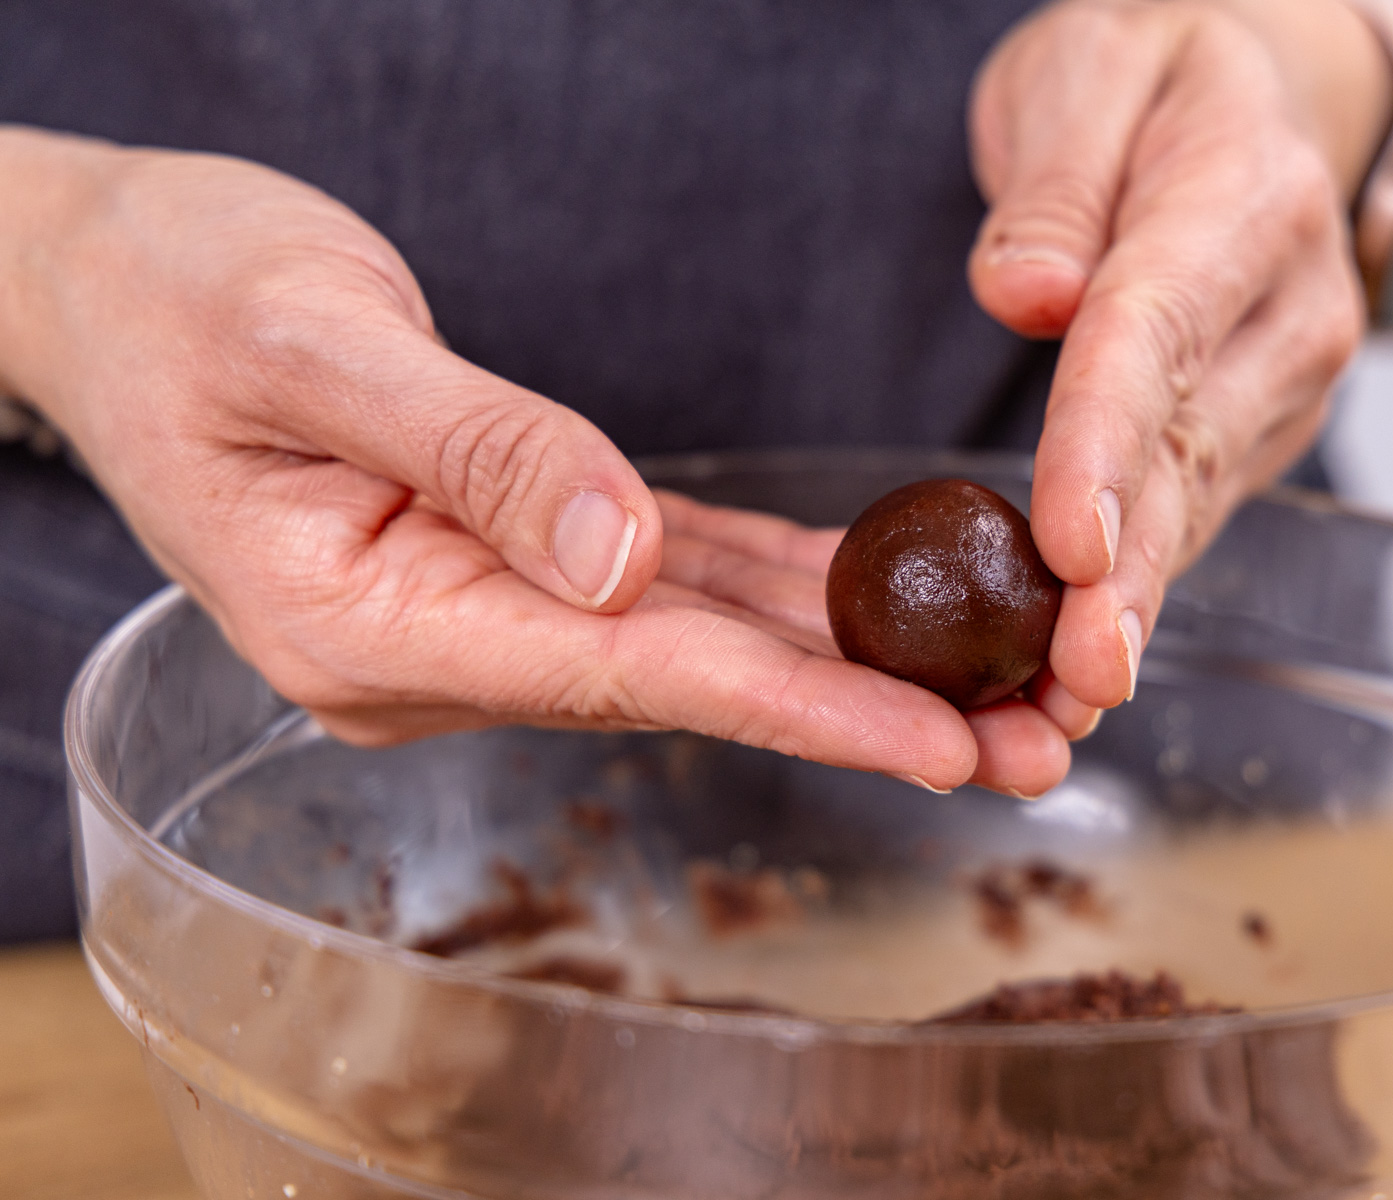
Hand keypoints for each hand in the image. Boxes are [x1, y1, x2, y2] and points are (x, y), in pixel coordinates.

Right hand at [0, 130, 1079, 794]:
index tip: (940, 741)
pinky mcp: (521, 552)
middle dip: (868, 714)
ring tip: (1010, 689)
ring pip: (701, 641)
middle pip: (690, 686)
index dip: (796, 705)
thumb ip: (470, 450)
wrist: (114, 282)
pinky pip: (675, 579)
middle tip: (1040, 745)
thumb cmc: (179, 294)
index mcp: (373, 624)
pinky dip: (784, 589)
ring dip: (853, 663)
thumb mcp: (307, 346)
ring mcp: (486, 608)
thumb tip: (617, 553)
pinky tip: (888, 593)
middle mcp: (444, 645)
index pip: (627, 676)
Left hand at [968, 0, 1391, 705]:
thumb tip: (1029, 293)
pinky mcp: (1254, 429)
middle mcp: (1284, 304)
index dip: (1105, 445)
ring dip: (1134, 608)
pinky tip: (1085, 668)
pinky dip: (1138, 592)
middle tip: (1077, 676)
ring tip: (1066, 706)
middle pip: (1189, 449)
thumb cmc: (1152, 82)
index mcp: (1238, 193)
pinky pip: (1190, 513)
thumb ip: (1057, 177)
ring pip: (1197, 505)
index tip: (1067, 542)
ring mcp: (1281, 379)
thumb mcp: (1088, 68)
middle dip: (1130, 573)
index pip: (1155, 332)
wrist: (1262, 105)